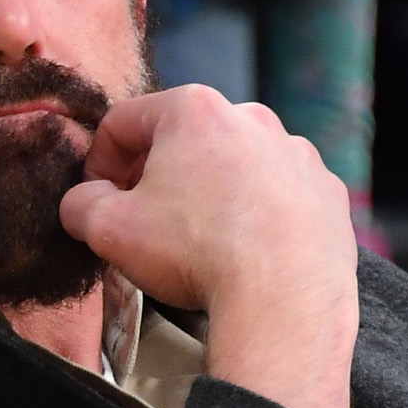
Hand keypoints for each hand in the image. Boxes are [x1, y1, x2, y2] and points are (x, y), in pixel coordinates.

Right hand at [60, 86, 359, 407]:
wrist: (283, 298)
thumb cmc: (196, 253)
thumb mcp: (109, 230)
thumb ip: (81, 205)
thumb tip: (82, 202)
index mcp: (193, 110)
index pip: (124, 122)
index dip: (99, 161)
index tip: (97, 197)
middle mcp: (251, 118)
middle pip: (185, 139)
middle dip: (159, 176)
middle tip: (145, 221)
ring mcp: (295, 154)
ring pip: (236, 166)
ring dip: (212, 193)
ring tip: (201, 241)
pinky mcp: (326, 192)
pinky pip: (280, 196)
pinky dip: (260, 216)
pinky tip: (247, 252)